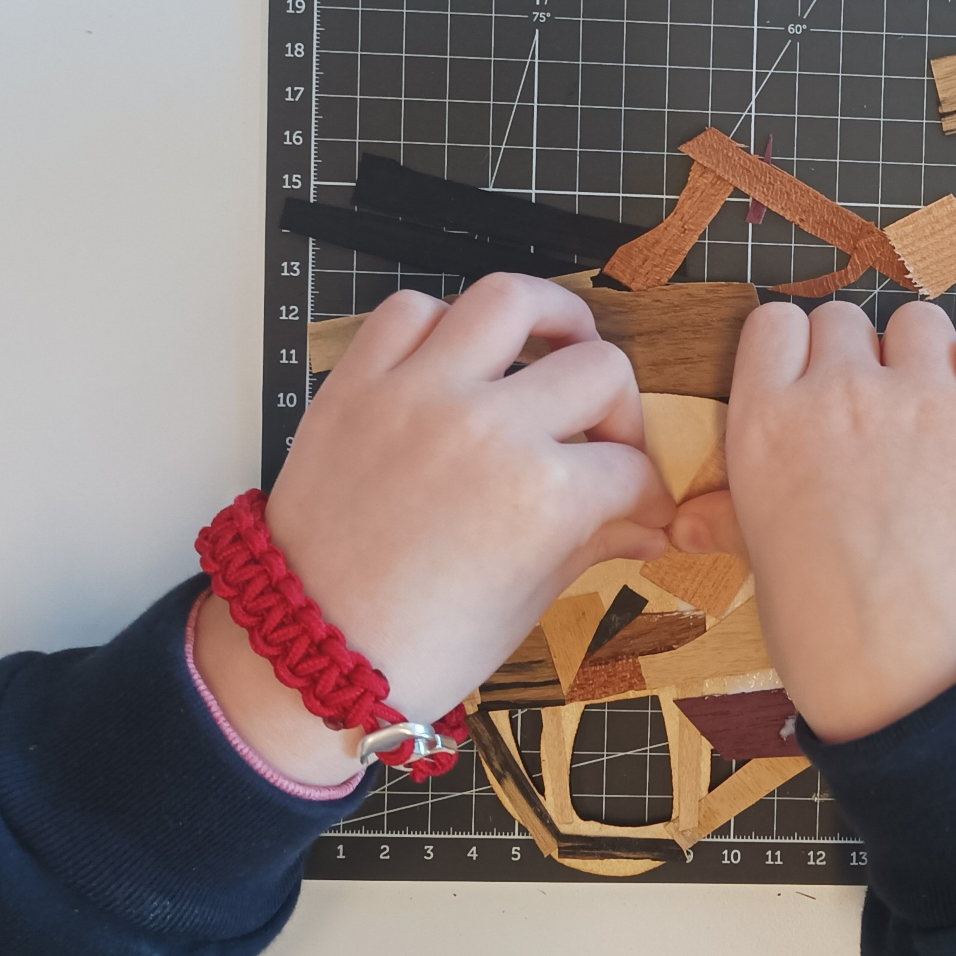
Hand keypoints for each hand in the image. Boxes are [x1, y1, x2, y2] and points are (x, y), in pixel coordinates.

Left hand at [195, 275, 674, 783]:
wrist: (308, 655)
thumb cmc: (419, 646)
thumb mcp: (528, 600)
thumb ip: (593, 541)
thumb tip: (645, 525)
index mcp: (542, 494)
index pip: (631, 468)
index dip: (647, 491)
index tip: (639, 502)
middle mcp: (488, 427)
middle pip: (600, 370)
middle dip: (620, 410)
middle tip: (605, 438)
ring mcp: (419, 395)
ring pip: (510, 300)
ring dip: (551, 319)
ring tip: (558, 345)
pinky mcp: (357, 384)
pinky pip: (411, 312)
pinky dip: (444, 325)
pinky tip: (460, 361)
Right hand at [670, 300, 955, 742]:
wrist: (905, 675)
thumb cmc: (821, 623)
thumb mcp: (758, 552)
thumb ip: (730, 511)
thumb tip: (684, 518)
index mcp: (765, 421)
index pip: (775, 323)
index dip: (796, 350)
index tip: (810, 383)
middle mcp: (838, 396)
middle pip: (844, 318)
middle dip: (856, 356)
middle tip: (871, 416)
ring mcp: (919, 403)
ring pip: (919, 321)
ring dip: (922, 355)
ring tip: (927, 413)